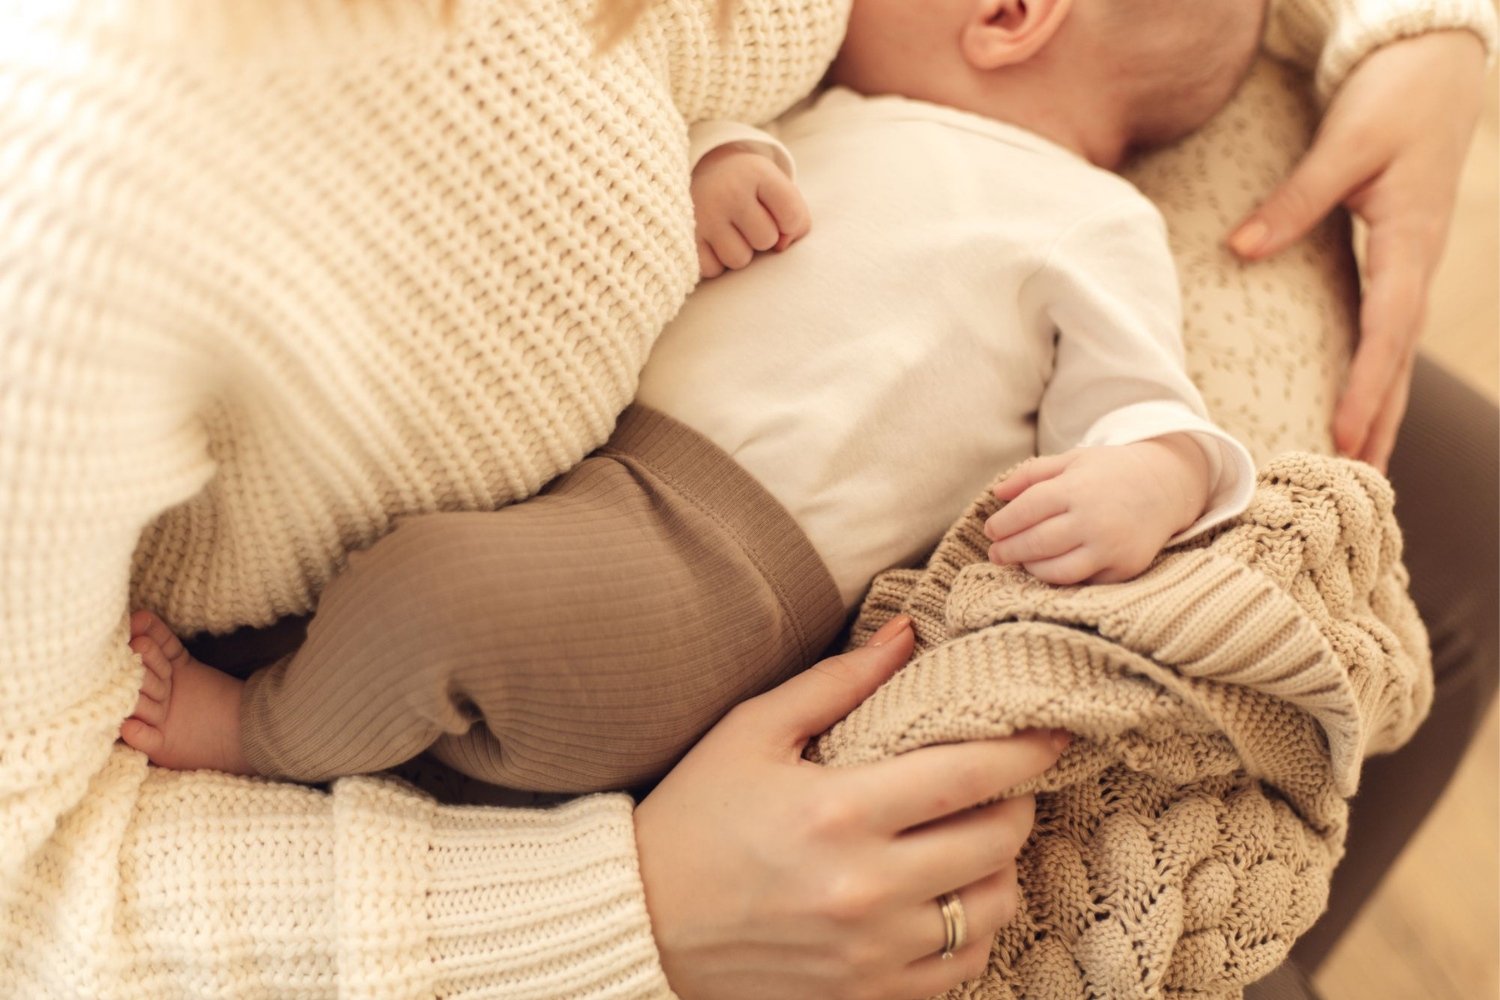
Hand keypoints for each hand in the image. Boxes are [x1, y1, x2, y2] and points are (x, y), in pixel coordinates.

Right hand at [634, 616, 1067, 999]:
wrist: (639, 921)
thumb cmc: (691, 816)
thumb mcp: (751, 732)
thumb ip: (836, 683)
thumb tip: (907, 635)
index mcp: (840, 810)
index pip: (971, 774)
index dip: (1024, 749)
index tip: (1050, 731)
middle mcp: (867, 887)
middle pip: (997, 840)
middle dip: (1016, 801)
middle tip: (1003, 781)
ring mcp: (872, 952)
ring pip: (992, 908)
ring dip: (999, 868)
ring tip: (976, 840)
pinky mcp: (866, 995)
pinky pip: (962, 968)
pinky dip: (972, 930)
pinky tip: (948, 900)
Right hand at [691, 145, 810, 277]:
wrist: (707, 175)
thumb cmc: (752, 190)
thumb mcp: (778, 190)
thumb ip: (797, 220)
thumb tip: (781, 248)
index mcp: (758, 173)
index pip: (792, 217)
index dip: (789, 224)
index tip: (775, 210)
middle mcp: (729, 190)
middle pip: (766, 241)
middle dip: (761, 237)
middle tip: (746, 219)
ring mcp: (705, 214)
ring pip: (739, 259)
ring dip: (739, 252)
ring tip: (729, 230)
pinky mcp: (687, 236)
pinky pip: (713, 269)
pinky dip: (716, 262)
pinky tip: (712, 240)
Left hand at [984, 435, 1210, 584]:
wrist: (1165, 487)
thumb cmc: (1110, 472)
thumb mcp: (1073, 460)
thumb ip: (1032, 474)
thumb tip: (998, 493)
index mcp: (1077, 488)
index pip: (1028, 510)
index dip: (1003, 523)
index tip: (991, 530)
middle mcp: (1094, 519)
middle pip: (1037, 543)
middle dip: (1009, 550)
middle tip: (995, 553)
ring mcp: (1111, 547)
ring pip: (1057, 571)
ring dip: (1031, 569)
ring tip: (1021, 562)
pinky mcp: (1124, 568)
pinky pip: (1083, 582)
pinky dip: (1061, 578)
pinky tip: (1049, 569)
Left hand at [1227, 31, 1486, 471]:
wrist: (1436, 64)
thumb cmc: (1394, 100)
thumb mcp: (1345, 145)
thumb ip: (1295, 201)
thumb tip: (1242, 248)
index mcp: (1410, 242)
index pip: (1387, 332)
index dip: (1368, 388)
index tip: (1347, 435)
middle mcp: (1417, 265)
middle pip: (1399, 359)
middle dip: (1382, 422)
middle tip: (1358, 483)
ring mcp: (1412, 265)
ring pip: (1397, 350)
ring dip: (1383, 407)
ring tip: (1361, 463)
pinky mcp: (1399, 259)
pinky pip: (1388, 329)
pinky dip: (1377, 371)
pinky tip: (1358, 402)